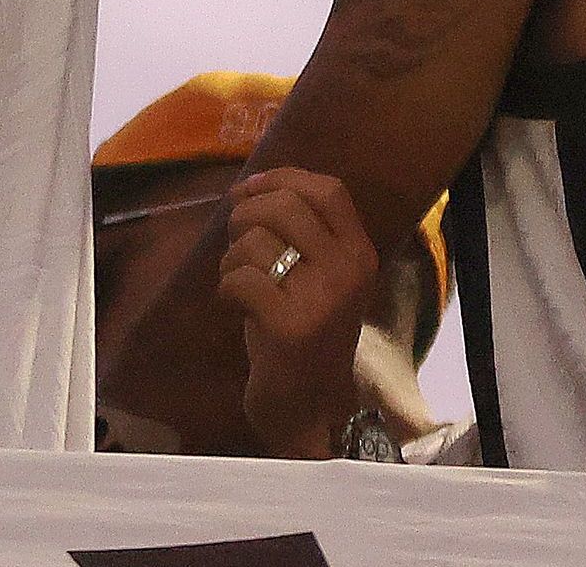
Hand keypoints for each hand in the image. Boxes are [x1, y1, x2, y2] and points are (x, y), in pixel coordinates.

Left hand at [213, 167, 378, 455]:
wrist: (307, 407)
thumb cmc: (303, 333)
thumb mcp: (317, 276)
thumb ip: (298, 233)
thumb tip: (249, 185)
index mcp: (360, 254)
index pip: (328, 190)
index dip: (282, 178)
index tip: (249, 189)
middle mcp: (349, 272)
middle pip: (285, 206)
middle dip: (245, 214)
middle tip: (236, 241)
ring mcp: (322, 299)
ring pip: (256, 241)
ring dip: (232, 257)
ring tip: (239, 282)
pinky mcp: (289, 327)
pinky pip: (240, 278)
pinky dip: (225, 287)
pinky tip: (234, 305)